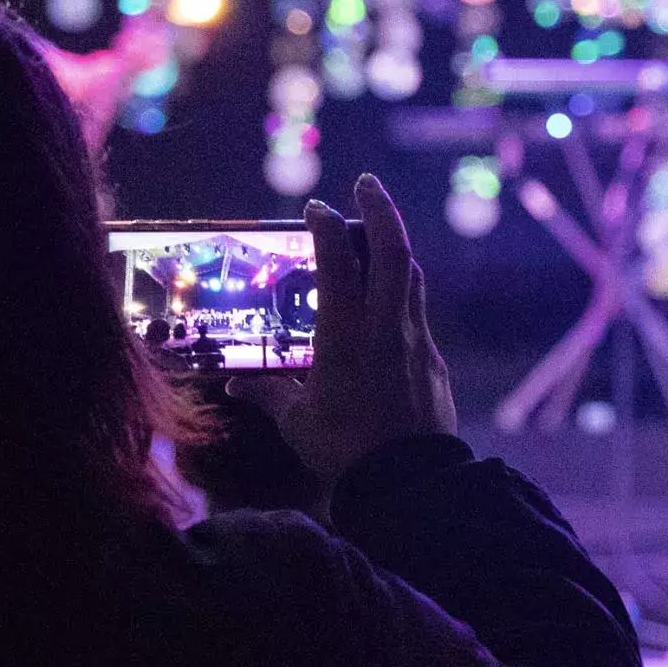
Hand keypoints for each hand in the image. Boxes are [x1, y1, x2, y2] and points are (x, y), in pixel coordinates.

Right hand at [228, 175, 457, 487]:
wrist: (410, 483)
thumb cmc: (345, 452)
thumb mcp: (297, 422)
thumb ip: (267, 393)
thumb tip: (234, 381)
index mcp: (344, 337)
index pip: (339, 264)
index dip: (329, 228)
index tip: (317, 207)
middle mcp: (384, 328)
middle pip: (392, 251)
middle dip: (380, 209)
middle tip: (366, 183)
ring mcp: (415, 340)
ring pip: (411, 275)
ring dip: (395, 245)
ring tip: (378, 229)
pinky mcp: (433, 358)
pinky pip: (417, 308)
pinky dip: (403, 287)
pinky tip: (392, 291)